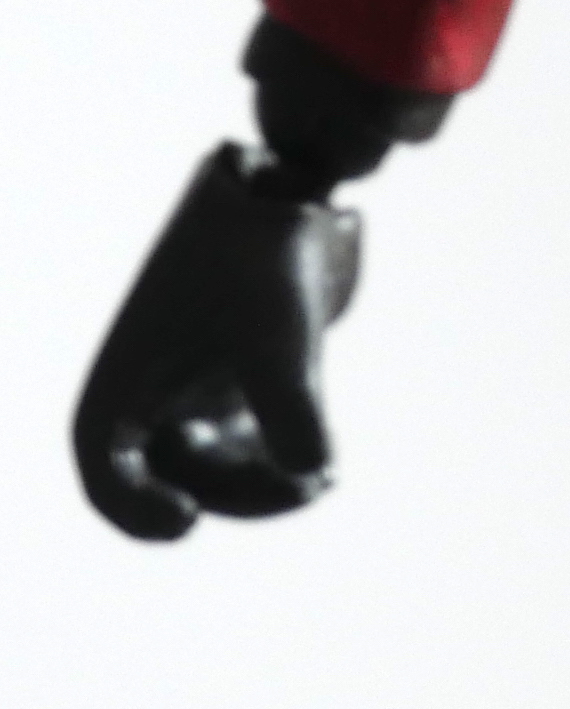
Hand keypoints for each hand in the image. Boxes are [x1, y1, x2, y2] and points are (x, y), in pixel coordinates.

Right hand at [74, 144, 360, 539]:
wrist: (290, 188)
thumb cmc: (260, 257)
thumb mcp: (275, 330)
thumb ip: (292, 406)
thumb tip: (313, 473)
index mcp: (122, 380)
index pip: (106, 475)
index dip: (134, 510)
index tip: (184, 520)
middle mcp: (151, 393)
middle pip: (175, 480)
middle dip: (235, 494)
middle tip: (298, 488)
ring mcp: (197, 390)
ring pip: (219, 468)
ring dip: (263, 484)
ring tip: (318, 482)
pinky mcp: (244, 381)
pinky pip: (252, 446)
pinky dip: (281, 461)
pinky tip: (325, 471)